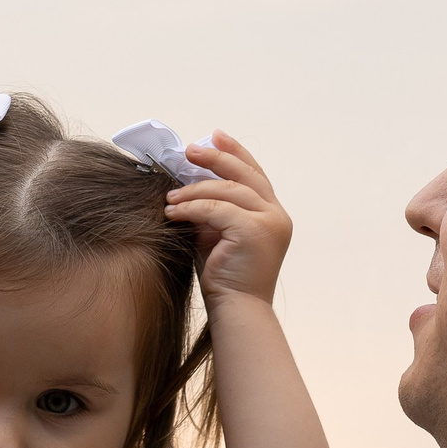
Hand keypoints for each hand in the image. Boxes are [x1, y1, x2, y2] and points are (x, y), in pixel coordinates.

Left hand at [164, 129, 292, 304]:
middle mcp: (276, 215)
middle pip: (245, 174)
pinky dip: (192, 207)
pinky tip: (173, 212)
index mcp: (272, 215)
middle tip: (188, 151)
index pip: (254, 175)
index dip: (235, 153)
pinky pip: (217, 208)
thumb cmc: (224, 280)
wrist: (237, 312)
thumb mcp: (217, 236)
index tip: (215, 136)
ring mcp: (269, 222)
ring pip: (228, 190)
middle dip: (216, 158)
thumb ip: (212, 211)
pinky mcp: (255, 231)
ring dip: (194, 189)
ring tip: (169, 197)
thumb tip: (187, 184)